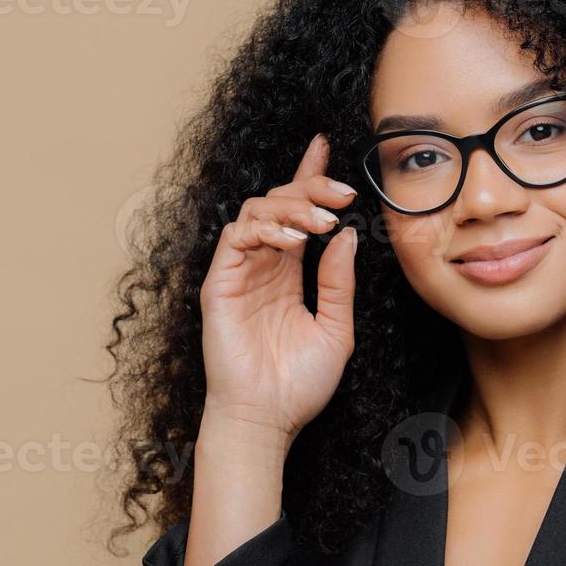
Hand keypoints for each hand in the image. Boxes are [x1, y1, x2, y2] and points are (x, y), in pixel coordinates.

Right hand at [198, 132, 358, 443]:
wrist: (269, 419)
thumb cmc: (300, 383)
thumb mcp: (337, 327)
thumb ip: (339, 281)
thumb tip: (346, 235)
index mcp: (289, 273)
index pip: (297, 214)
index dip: (308, 177)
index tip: (323, 145)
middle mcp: (263, 266)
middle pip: (279, 203)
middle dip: (311, 189)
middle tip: (342, 193)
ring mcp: (239, 272)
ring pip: (256, 211)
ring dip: (293, 208)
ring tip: (323, 223)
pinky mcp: (219, 283)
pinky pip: (236, 237)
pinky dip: (266, 229)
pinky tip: (295, 241)